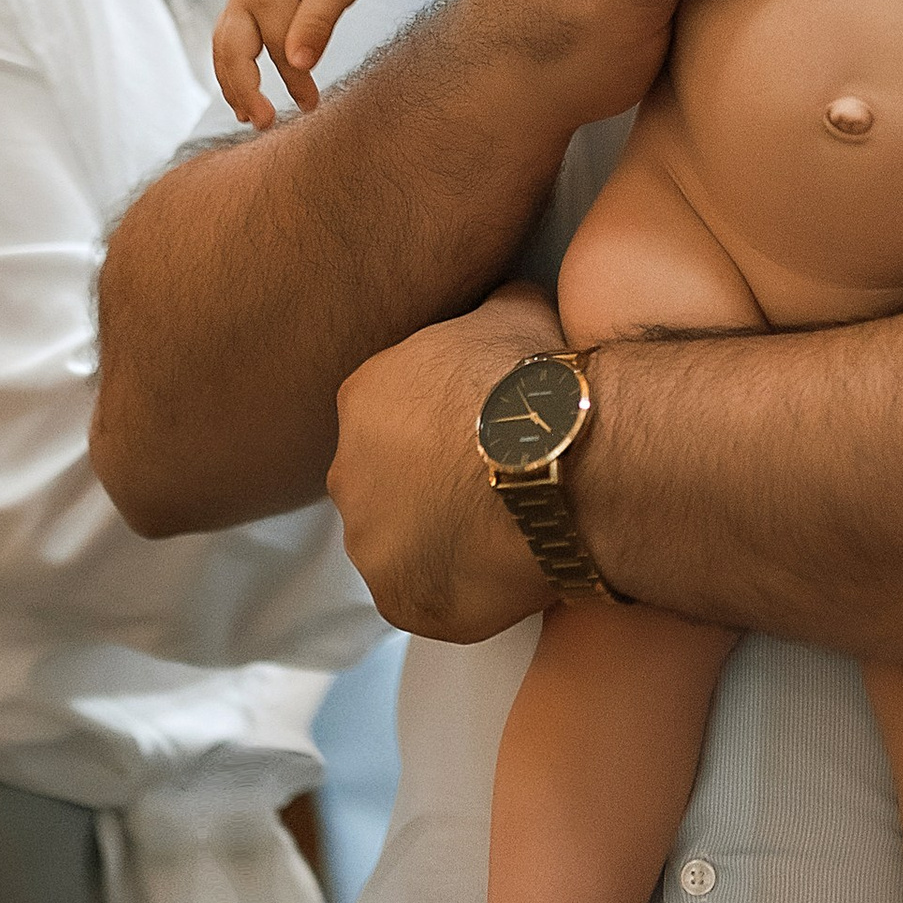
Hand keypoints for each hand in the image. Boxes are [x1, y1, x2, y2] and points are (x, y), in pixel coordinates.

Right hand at [212, 0, 370, 127]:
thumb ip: (317, 23)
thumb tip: (298, 64)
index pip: (277, 52)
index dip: (295, 83)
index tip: (312, 107)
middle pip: (231, 55)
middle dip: (243, 93)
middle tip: (262, 125)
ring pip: (222, 50)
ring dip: (230, 84)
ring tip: (246, 116)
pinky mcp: (243, 1)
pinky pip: (228, 41)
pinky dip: (230, 67)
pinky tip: (243, 89)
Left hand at [330, 280, 566, 641]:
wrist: (555, 461)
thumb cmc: (533, 381)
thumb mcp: (515, 312)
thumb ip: (493, 312)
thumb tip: (506, 301)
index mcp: (362, 398)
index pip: (389, 418)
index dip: (438, 427)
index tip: (480, 433)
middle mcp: (347, 473)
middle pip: (385, 485)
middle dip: (428, 487)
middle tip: (493, 485)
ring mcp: (370, 543)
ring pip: (401, 546)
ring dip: (440, 541)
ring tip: (505, 533)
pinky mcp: (400, 600)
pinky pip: (426, 597)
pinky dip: (459, 590)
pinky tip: (504, 572)